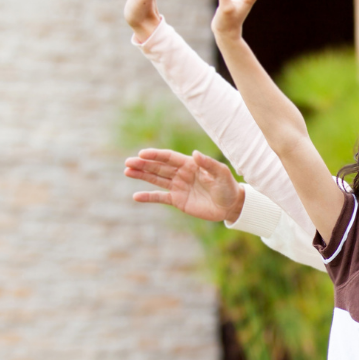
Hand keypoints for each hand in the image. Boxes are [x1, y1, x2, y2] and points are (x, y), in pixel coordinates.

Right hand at [125, 148, 243, 222]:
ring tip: (127, 172)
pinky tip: (136, 196)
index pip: (168, 157)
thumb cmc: (228, 187)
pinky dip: (148, 197)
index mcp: (189, 164)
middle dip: (143, 164)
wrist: (231, 206)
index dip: (155, 155)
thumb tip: (195, 154)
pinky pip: (160, 197)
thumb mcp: (221, 173)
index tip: (141, 154)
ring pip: (156, 179)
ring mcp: (178, 187)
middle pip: (158, 167)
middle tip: (128, 162)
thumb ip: (208, 164)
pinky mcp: (178, 200)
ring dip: (142, 175)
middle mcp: (181, 173)